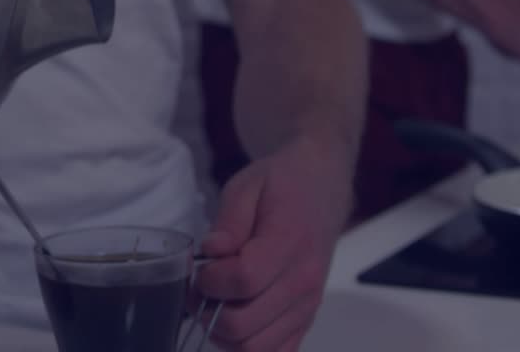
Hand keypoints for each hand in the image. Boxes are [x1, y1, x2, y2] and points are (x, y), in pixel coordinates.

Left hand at [194, 135, 353, 351]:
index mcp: (289, 244)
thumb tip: (212, 252)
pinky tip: (234, 319)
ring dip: (223, 333)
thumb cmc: (281, 184)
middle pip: (244, 324)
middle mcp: (304, 283)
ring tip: (214, 303)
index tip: (199, 267)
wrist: (322, 188)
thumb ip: (228, 221)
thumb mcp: (247, 186)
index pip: (244, 281)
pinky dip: (248, 345)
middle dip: (207, 310)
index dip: (210, 280)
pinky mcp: (306, 320)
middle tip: (198, 288)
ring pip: (255, 347)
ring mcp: (307, 306)